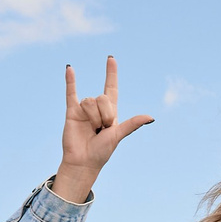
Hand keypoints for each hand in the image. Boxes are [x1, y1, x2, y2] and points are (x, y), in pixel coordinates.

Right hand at [52, 56, 153, 202]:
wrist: (83, 161)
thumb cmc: (102, 151)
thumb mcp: (118, 135)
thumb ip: (132, 124)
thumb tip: (151, 117)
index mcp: (111, 112)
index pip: (111, 87)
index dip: (111, 74)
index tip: (111, 59)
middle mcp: (97, 108)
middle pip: (103, 97)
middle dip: (104, 113)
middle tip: (102, 128)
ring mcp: (84, 109)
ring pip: (89, 100)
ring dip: (93, 116)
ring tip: (92, 129)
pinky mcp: (72, 111)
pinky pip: (71, 93)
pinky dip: (70, 81)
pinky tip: (69, 69)